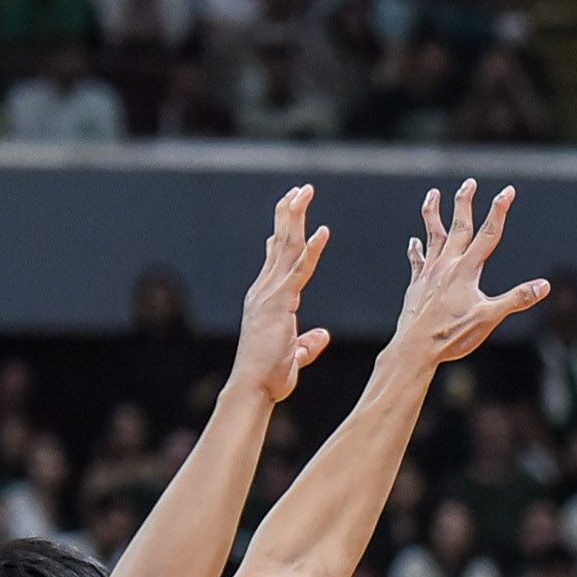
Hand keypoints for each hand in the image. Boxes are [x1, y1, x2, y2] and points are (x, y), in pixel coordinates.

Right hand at [227, 185, 332, 402]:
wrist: (255, 387)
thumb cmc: (270, 376)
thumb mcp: (293, 356)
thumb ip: (306, 344)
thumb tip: (321, 336)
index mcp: (266, 299)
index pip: (276, 258)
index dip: (283, 232)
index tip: (290, 211)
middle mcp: (264, 290)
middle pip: (279, 243)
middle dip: (289, 213)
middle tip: (300, 189)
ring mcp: (271, 294)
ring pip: (286, 247)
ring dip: (296, 217)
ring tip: (305, 192)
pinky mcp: (281, 302)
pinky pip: (300, 270)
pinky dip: (311, 250)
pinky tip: (322, 231)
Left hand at [393, 180, 549, 363]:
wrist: (415, 347)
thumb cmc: (452, 335)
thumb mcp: (490, 318)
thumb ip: (517, 299)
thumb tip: (544, 286)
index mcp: (467, 269)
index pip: (488, 233)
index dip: (500, 210)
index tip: (508, 191)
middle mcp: (447, 264)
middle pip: (458, 226)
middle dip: (465, 202)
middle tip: (469, 183)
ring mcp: (430, 272)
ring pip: (432, 235)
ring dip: (433, 213)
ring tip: (432, 195)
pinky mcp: (417, 284)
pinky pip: (417, 259)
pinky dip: (417, 248)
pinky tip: (415, 241)